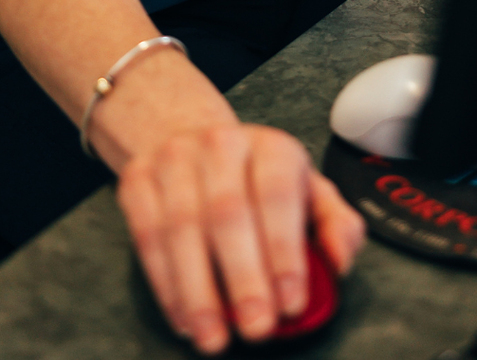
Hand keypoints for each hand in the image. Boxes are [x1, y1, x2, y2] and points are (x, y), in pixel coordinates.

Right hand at [91, 50, 364, 352]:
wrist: (193, 140)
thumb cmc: (259, 181)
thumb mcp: (308, 192)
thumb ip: (336, 225)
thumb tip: (339, 259)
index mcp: (270, 146)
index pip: (277, 193)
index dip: (284, 250)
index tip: (291, 302)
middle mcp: (220, 143)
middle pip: (228, 211)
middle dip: (244, 277)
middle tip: (257, 327)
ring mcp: (174, 159)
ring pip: (182, 227)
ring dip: (198, 290)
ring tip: (214, 336)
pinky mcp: (137, 180)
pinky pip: (147, 236)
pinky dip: (164, 283)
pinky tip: (183, 317)